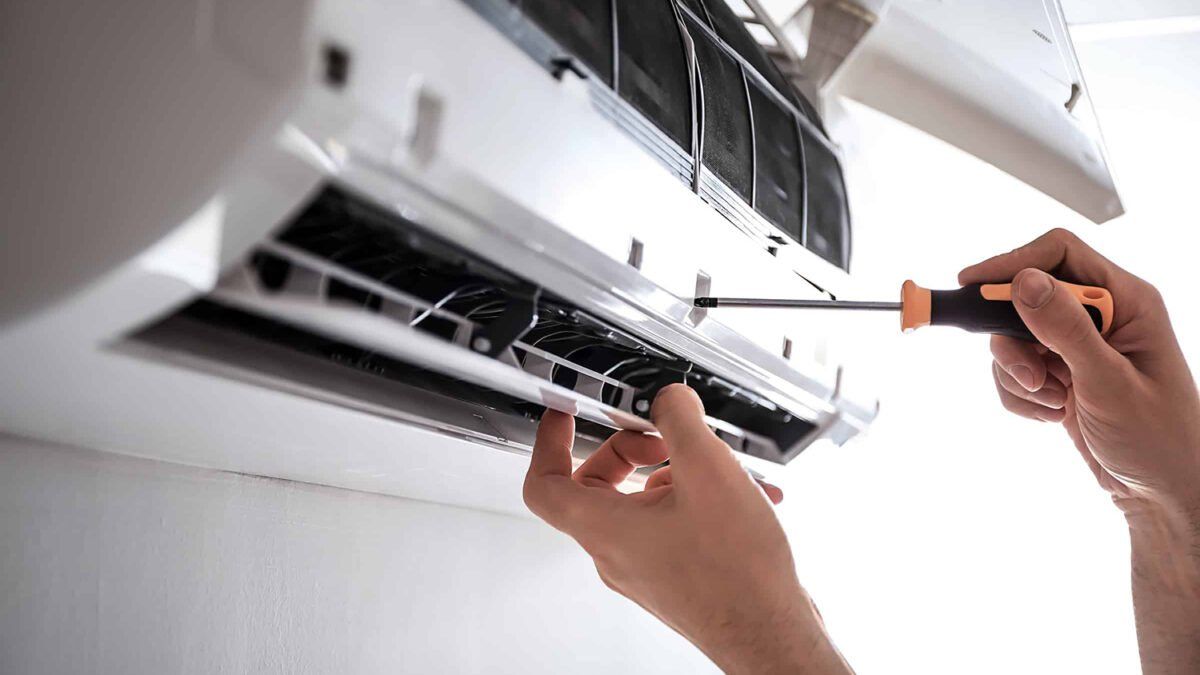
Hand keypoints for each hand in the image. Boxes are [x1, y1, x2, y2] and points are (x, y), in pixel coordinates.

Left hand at [523, 384, 851, 674]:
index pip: (544, 484)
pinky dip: (698, 500)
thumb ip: (680, 419)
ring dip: (676, 473)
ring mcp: (645, 568)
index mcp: (605, 528)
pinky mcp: (673, 576)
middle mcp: (617, 553)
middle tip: (663, 436)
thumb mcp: (708, 470)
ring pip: (642, 504)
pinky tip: (743, 494)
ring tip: (719, 468)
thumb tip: (668, 399)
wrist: (772, 634)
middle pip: (597, 486)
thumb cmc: (737, 574)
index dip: (549, 442)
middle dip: (630, 450)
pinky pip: (670, 525)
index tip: (565, 414)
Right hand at [959, 229, 1199, 516]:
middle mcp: (1102, 317)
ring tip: (1052, 403)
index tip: (972, 286)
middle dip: (1014, 341)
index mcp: (1127, 302)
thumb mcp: (1109, 383)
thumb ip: (1065, 330)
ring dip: (1019, 375)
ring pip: (1013, 339)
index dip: (1013, 263)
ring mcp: (1079, 347)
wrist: (1164, 495)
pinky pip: (1015, 371)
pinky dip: (1020, 396)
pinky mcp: (1062, 375)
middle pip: (1025, 298)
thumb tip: (1023, 282)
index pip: (1059, 254)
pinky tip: (1053, 416)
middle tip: (1027, 375)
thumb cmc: (1158, 440)